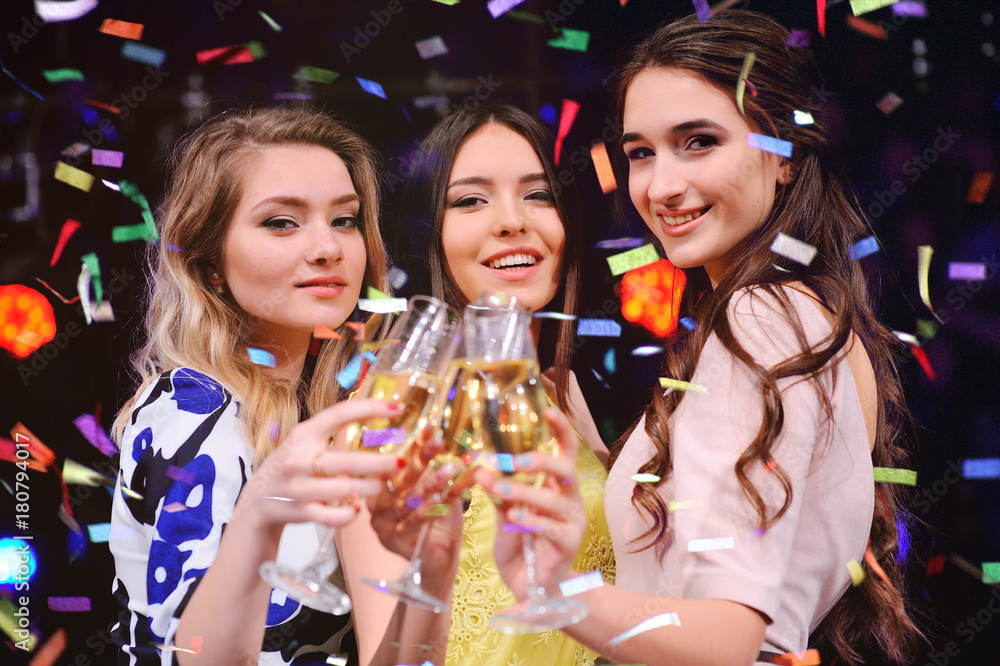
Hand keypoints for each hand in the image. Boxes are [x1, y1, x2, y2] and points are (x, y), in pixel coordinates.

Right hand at [235, 399, 404, 535]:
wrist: (256, 501)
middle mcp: (298, 458)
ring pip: (343, 489)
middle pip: (347, 461)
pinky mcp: (299, 512)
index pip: (339, 414)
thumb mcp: (302, 442)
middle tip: (400, 463)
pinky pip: (332, 517)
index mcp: (302, 434)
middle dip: (379, 463)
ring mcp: (297, 487)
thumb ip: (330, 432)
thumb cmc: (290, 466)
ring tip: (380, 486)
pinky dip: (349, 515)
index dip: (370, 409)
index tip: (396, 408)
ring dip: (369, 489)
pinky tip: (357, 509)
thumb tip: (374, 414)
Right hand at [369, 426, 465, 561]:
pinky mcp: (392, 541)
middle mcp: (378, 501)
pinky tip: (440, 500)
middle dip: (421, 458)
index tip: (432, 428)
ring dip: (429, 483)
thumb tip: (433, 432)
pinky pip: (410, 524)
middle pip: (399, 477)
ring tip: (448, 470)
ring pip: (406, 499)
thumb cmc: (436, 517)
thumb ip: (432, 464)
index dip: (415, 444)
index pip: (399, 460)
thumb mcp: (437, 486)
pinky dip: (426, 511)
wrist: (439, 556)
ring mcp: (382, 522)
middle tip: (438, 442)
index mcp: (383, 484)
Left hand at [476, 408, 585, 600]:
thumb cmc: (522, 547)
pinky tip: (514, 519)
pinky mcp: (568, 544)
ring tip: (500, 490)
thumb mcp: (506, 514)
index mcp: (557, 488)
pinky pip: (552, 528)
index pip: (565, 452)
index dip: (560, 431)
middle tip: (515, 460)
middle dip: (540, 461)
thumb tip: (480, 466)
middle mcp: (570, 501)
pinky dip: (531, 521)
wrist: (532, 589)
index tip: (548, 411)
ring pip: (555, 499)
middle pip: (565, 470)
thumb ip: (498, 492)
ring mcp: (572, 523)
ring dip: (525, 492)